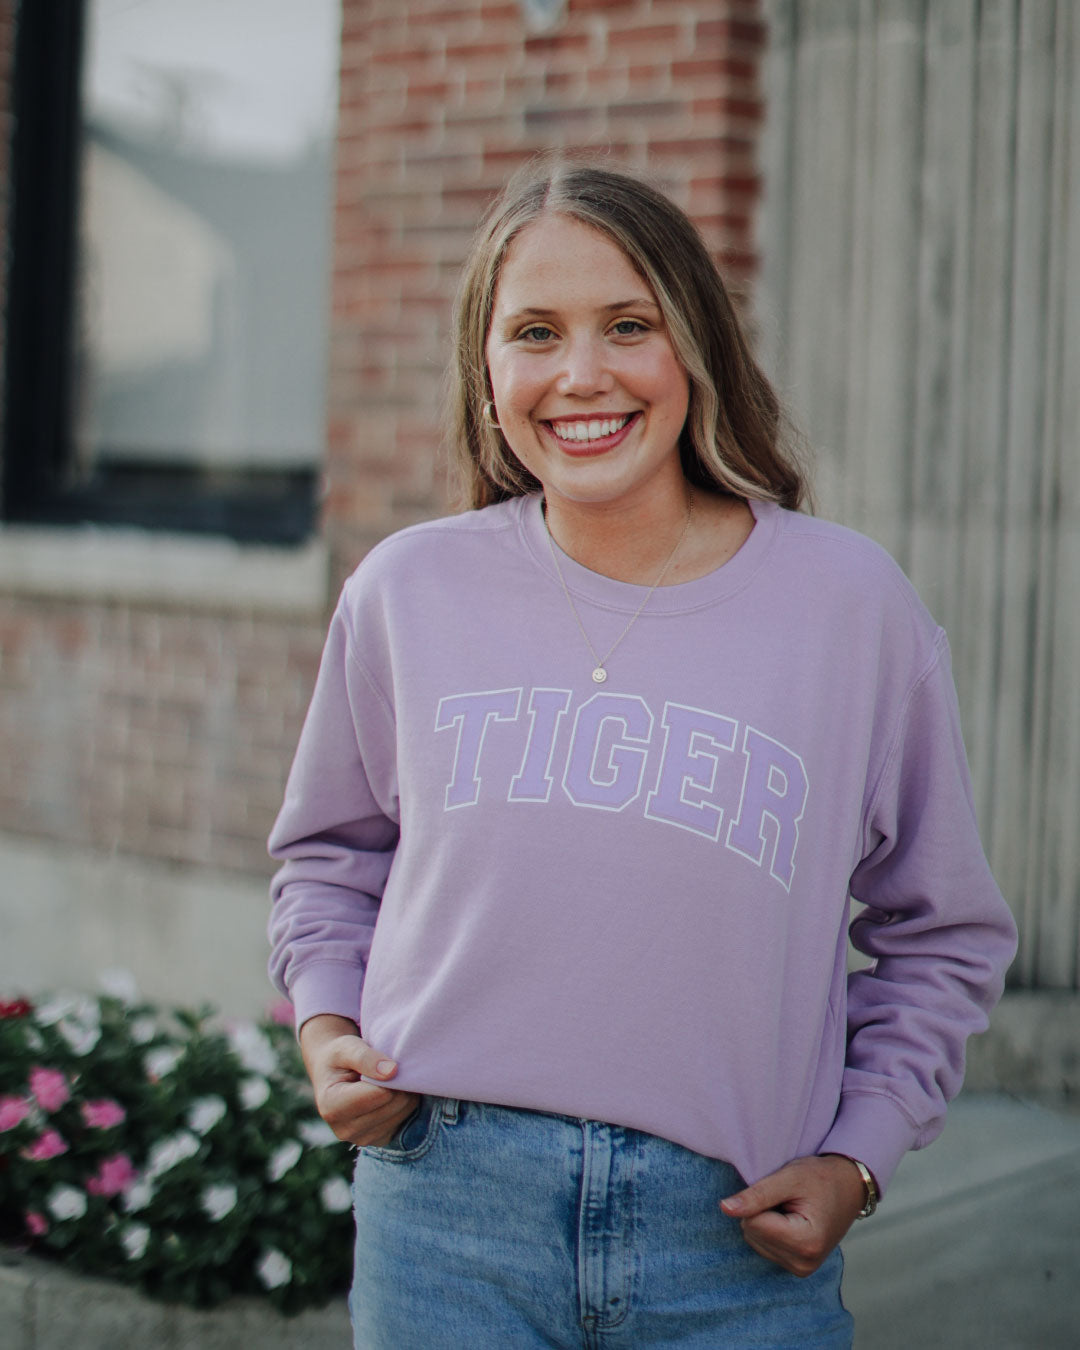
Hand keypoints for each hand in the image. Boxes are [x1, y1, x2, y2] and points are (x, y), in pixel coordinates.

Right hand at [298, 1014, 420, 1147]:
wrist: (332, 1074)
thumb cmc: (338, 1058)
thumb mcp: (346, 1048)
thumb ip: (366, 1058)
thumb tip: (392, 1071)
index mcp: (332, 1107)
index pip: (381, 1093)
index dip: (390, 1073)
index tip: (383, 1060)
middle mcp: (345, 1130)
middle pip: (395, 1104)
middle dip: (398, 1082)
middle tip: (388, 1068)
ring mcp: (361, 1139)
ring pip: (403, 1112)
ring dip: (403, 1092)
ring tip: (386, 1080)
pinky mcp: (377, 1140)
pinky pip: (404, 1121)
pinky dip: (402, 1105)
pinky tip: (388, 1094)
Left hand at [720, 1154, 867, 1276]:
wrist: (849, 1187)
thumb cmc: (821, 1178)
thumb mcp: (789, 1178)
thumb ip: (756, 1195)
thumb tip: (724, 1208)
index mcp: (805, 1243)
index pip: (752, 1223)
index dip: (760, 1201)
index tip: (785, 1193)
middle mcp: (803, 1264)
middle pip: (752, 1233)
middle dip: (763, 1211)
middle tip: (790, 1199)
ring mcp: (801, 1269)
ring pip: (754, 1239)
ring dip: (766, 1220)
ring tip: (792, 1208)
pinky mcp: (797, 1268)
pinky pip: (763, 1246)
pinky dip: (771, 1229)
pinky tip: (791, 1219)